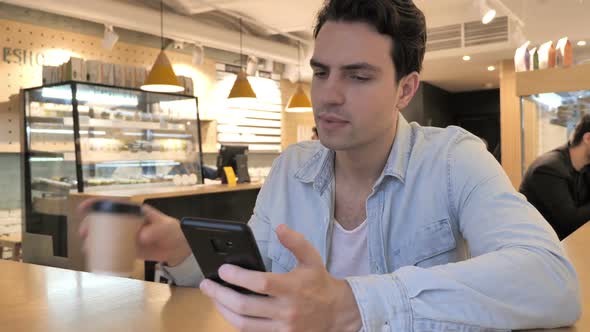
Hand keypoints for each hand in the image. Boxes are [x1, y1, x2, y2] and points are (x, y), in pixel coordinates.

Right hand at [78, 199, 190, 266]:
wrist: (178, 247)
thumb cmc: (172, 230)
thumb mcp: (165, 227)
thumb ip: (154, 230)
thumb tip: (140, 236)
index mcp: (134, 212)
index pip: (114, 203)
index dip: (97, 203)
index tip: (84, 207)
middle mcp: (127, 222)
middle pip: (104, 220)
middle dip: (90, 225)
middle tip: (84, 234)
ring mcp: (126, 236)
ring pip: (105, 236)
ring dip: (93, 241)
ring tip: (87, 249)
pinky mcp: (128, 248)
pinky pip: (113, 250)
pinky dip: (104, 253)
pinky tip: (96, 258)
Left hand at [199, 224, 361, 331]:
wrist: (338, 313)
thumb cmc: (320, 283)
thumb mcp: (312, 258)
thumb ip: (296, 242)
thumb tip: (279, 227)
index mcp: (292, 288)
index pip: (260, 284)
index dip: (238, 277)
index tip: (222, 270)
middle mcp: (286, 310)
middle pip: (245, 306)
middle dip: (220, 295)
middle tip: (207, 284)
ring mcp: (282, 327)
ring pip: (243, 324)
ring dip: (223, 310)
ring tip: (213, 297)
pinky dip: (236, 322)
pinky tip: (228, 310)